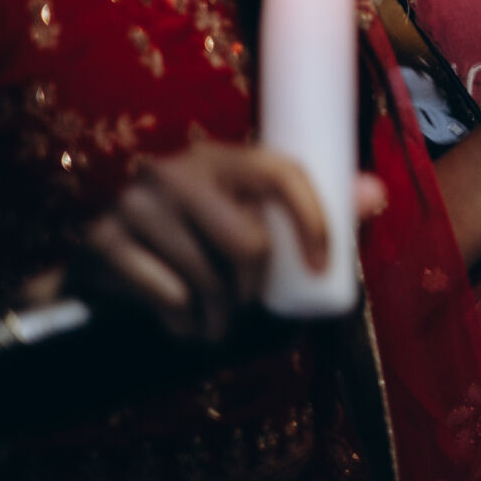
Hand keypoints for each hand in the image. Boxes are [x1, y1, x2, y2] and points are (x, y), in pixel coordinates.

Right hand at [80, 143, 387, 340]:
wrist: (105, 264)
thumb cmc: (195, 241)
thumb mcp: (249, 218)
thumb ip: (308, 208)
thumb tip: (377, 193)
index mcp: (222, 156)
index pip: (284, 174)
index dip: (314, 221)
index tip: (322, 267)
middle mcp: (177, 169)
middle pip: (248, 241)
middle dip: (252, 290)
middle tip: (245, 306)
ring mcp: (135, 202)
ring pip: (207, 277)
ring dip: (217, 317)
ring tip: (215, 324)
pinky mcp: (103, 240)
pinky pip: (167, 295)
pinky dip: (182, 323)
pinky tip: (181, 324)